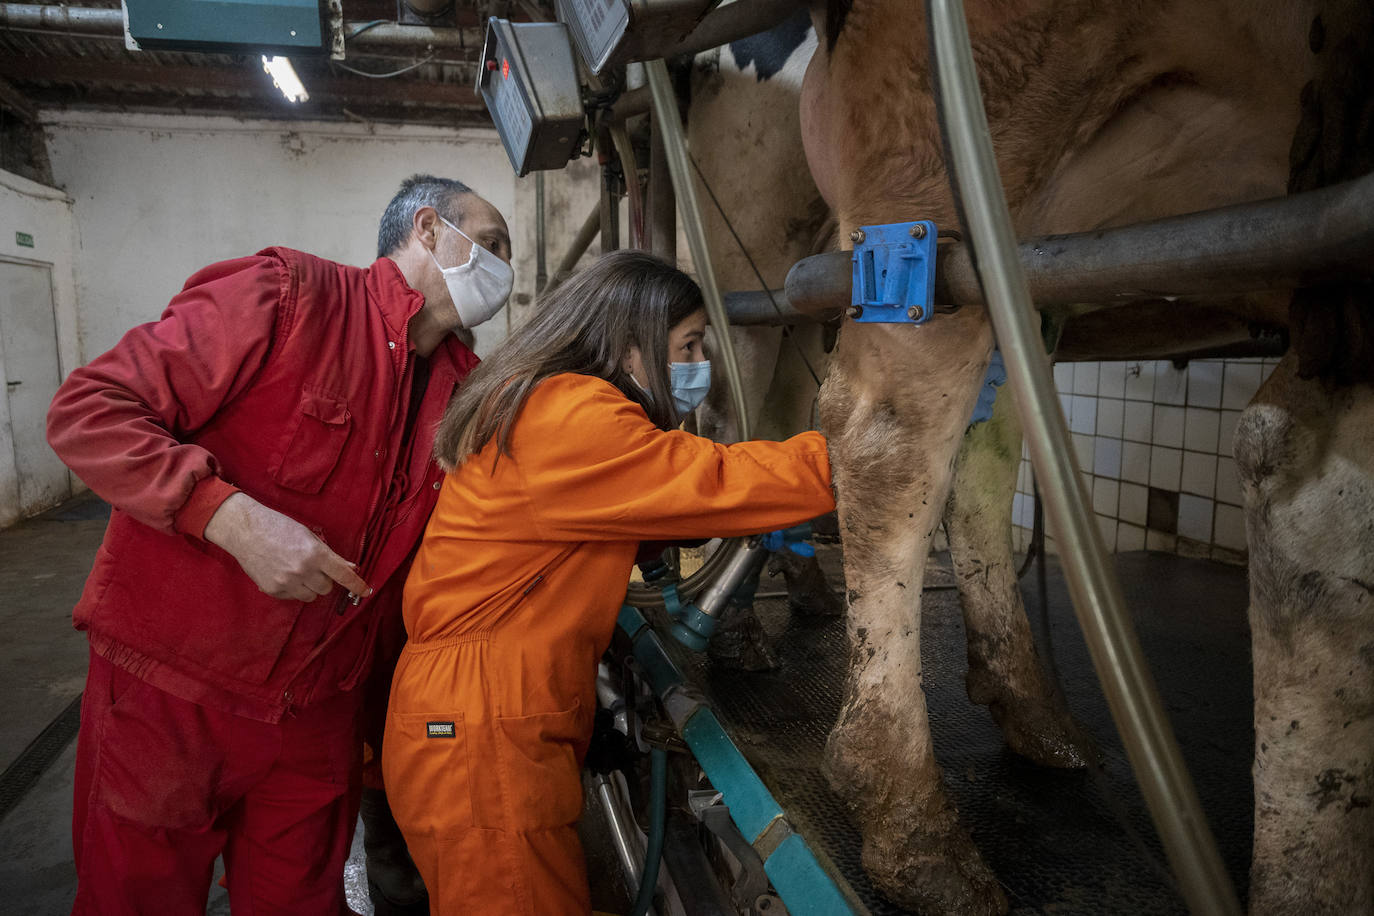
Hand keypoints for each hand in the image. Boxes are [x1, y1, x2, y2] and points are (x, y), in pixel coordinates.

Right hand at [204, 492, 370, 601]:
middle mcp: (302, 570)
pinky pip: (293, 597)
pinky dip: (293, 589)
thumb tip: (350, 567)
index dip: (357, 585)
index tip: (366, 591)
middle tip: (313, 567)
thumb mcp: (308, 535)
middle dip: (324, 580)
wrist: (245, 530)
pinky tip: (283, 573)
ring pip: (311, 596)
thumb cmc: (278, 527)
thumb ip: (329, 554)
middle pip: (326, 588)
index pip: (343, 574)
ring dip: (310, 587)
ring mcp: (286, 582)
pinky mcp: (272, 590)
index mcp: (315, 553)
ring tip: (297, 570)